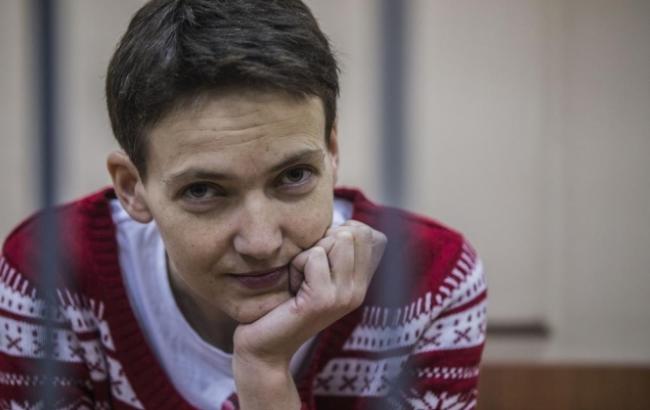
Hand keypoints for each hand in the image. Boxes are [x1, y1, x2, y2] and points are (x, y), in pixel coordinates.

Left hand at [232, 220, 386, 408]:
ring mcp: (345, 296)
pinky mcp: (324, 300)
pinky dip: (296, 265)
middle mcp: (359, 291)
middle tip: (305, 272)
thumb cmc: (283, 302)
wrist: (264, 346)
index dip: (339, 233)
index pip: (369, 234)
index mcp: (361, 284)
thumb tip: (342, 220)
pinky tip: (290, 287)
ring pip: (336, 240)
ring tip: (298, 279)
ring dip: (308, 253)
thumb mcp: (315, 271)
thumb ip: (333, 250)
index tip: (319, 260)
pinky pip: (314, 256)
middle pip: (353, 232)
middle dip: (321, 242)